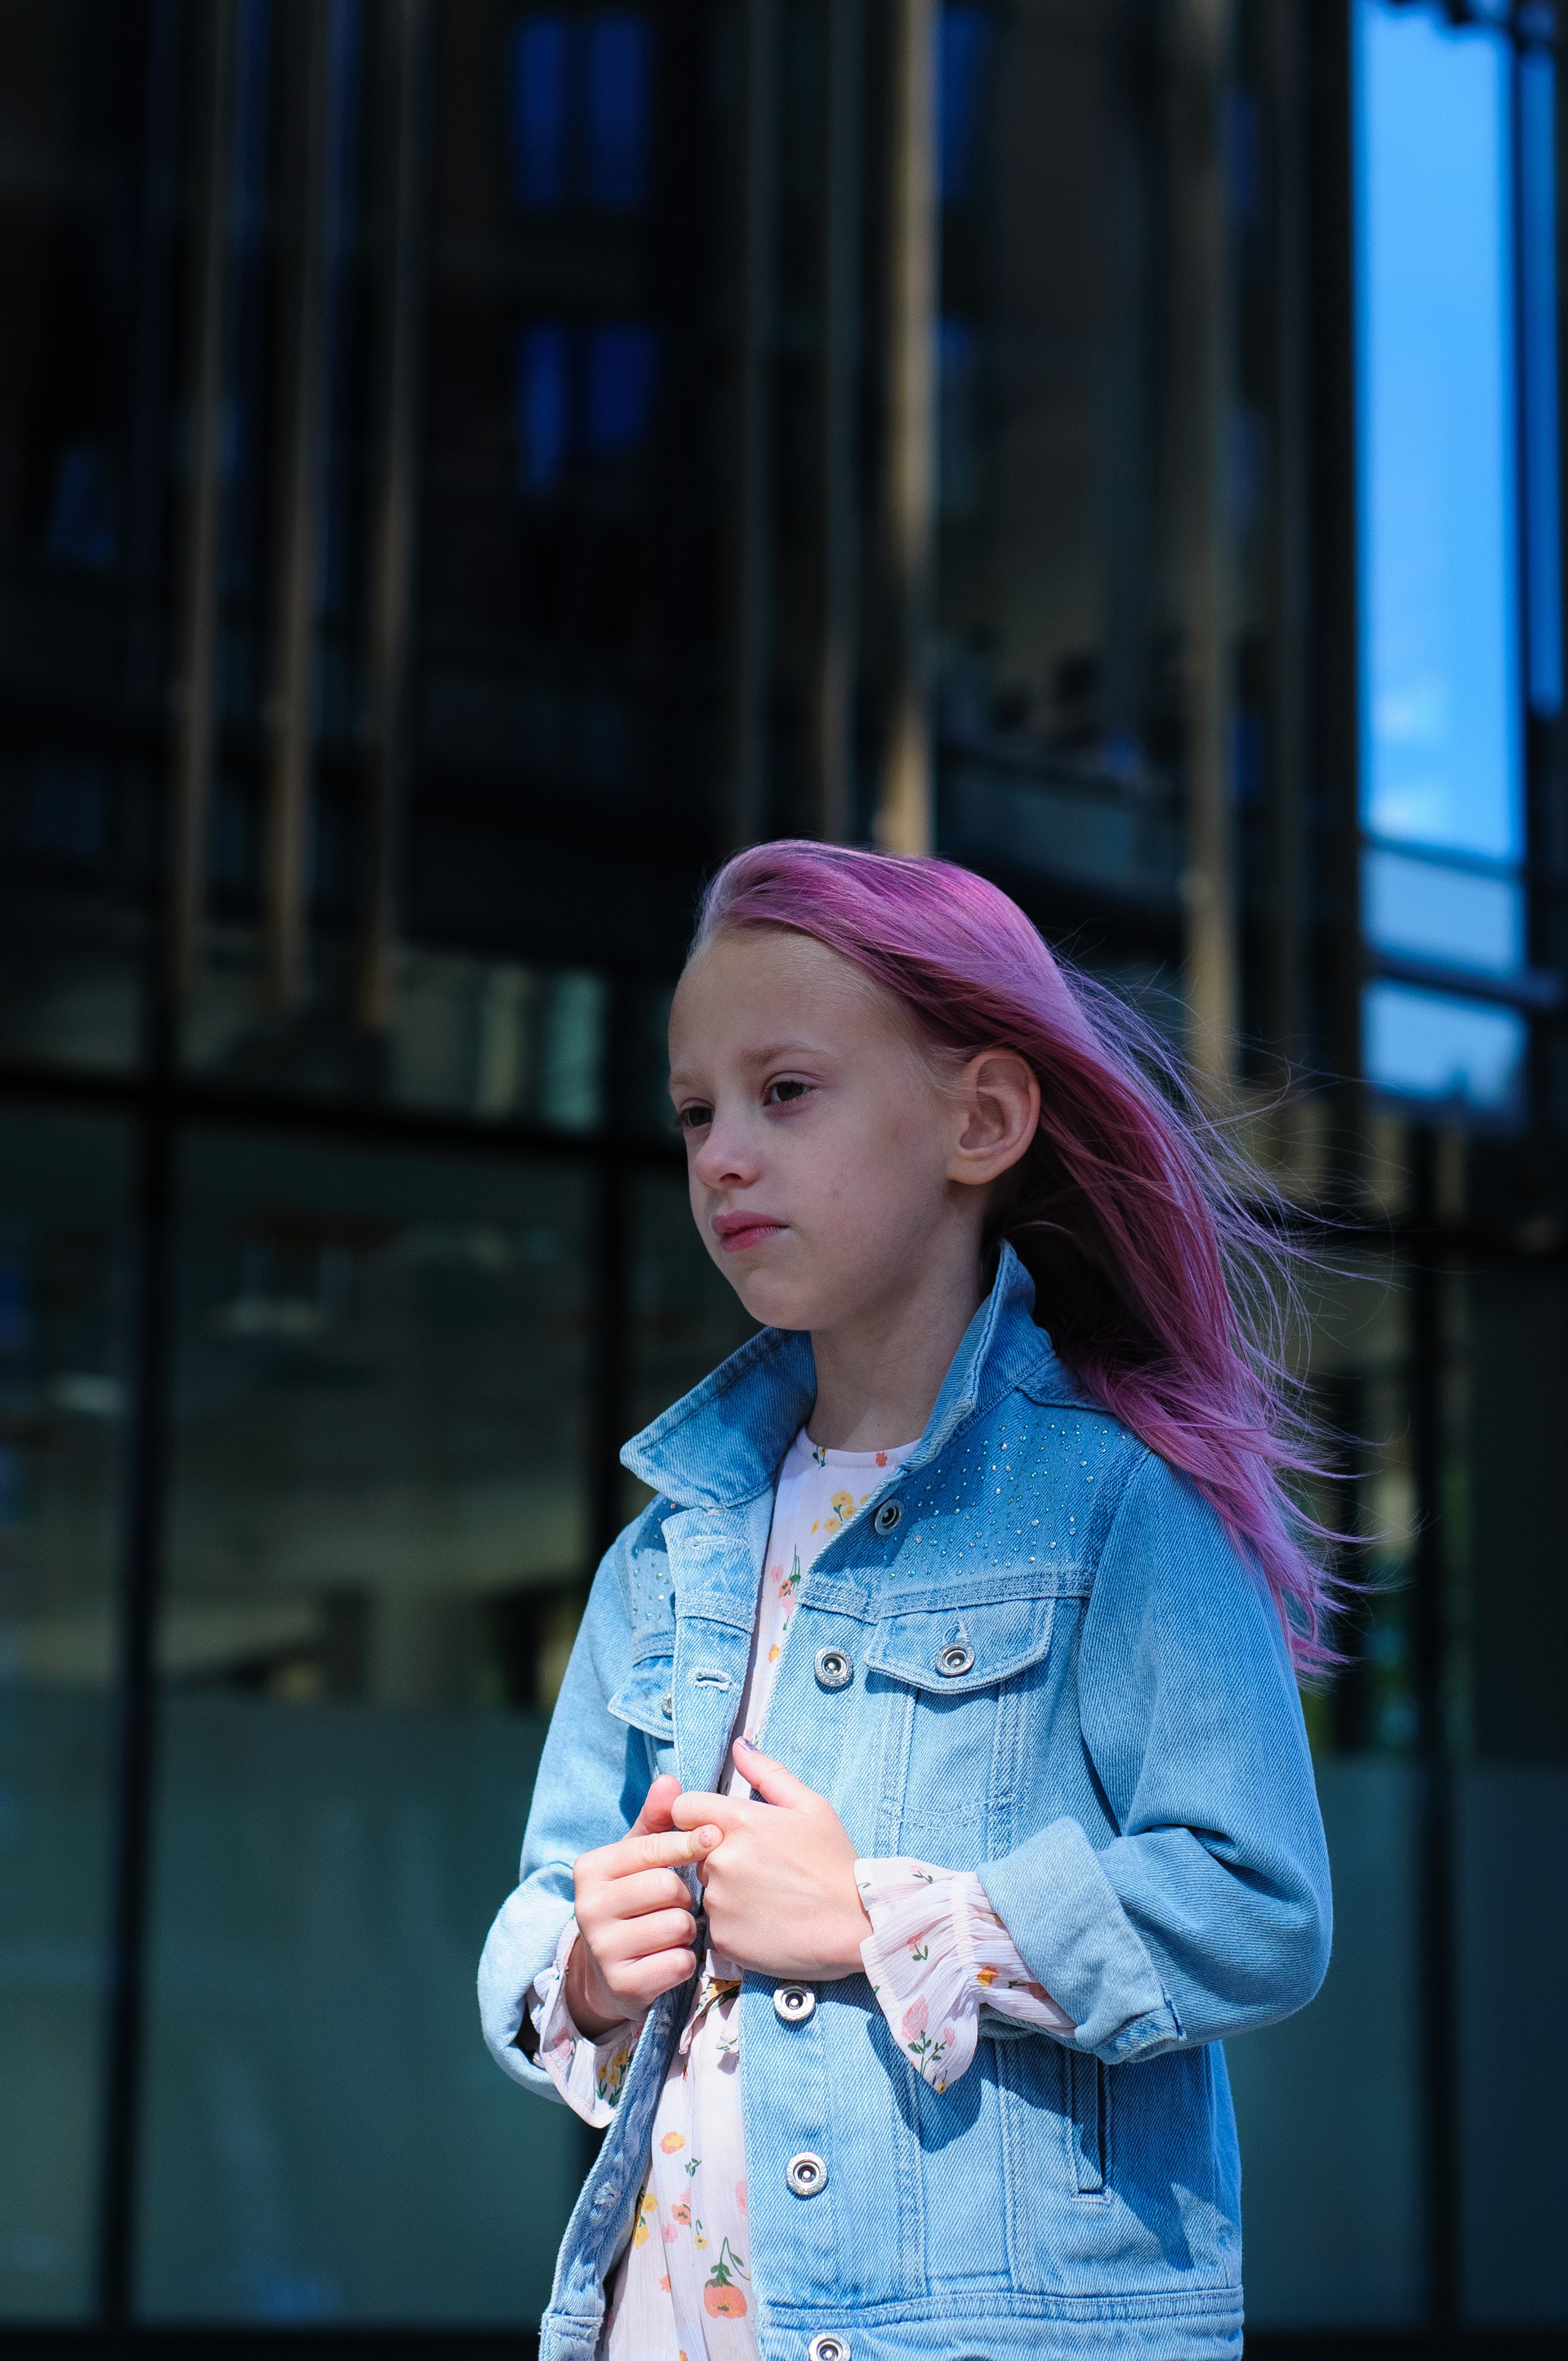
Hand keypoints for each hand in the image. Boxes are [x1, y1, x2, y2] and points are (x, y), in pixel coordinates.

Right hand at [566, 1775, 720, 2038]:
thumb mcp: (638, 1858)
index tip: (714, 1837)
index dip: (687, 1842)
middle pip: (666, 1887)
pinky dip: (686, 1961)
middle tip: (678, 1902)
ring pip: (676, 1926)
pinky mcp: (623, 1987)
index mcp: (590, 1869)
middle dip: (684, 1895)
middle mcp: (587, 1908)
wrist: (609, 1972)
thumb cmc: (633, 1901)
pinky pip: (679, 1964)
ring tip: (675, 1930)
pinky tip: (673, 1957)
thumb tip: (670, 1780)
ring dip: (687, 1929)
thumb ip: (656, 1820)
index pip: (650, 1848)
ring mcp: (602, 1951)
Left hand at [670, 1737, 872, 1979]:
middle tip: (760, 1868)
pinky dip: (734, 1923)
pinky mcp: (722, 1936)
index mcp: (739, 1821)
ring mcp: (719, 1901)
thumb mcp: (811, 1806)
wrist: (855, 1925)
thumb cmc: (834, 1862)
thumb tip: (739, 1745)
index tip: (720, 1829)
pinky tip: (766, 1922)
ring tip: (768, 1898)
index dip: (697, 1816)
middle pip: (694, 1851)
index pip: (682, 1809)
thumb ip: (768, 1773)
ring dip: (726, 1891)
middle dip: (718, 1855)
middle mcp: (720, 1859)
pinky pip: (715, 1923)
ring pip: (706, 1889)